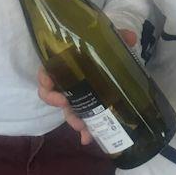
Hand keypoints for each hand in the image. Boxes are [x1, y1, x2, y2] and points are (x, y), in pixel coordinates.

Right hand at [37, 28, 136, 145]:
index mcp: (67, 63)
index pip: (46, 72)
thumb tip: (130, 36)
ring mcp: (77, 96)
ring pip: (69, 111)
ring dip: (74, 121)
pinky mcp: (88, 106)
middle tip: (69, 107)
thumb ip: (117, 35)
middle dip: (61, 106)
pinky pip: (83, 119)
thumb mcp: (108, 39)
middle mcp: (68, 81)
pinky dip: (86, 130)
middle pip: (54, 97)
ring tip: (84, 128)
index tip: (51, 87)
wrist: (110, 54)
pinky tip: (89, 139)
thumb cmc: (102, 46)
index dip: (45, 81)